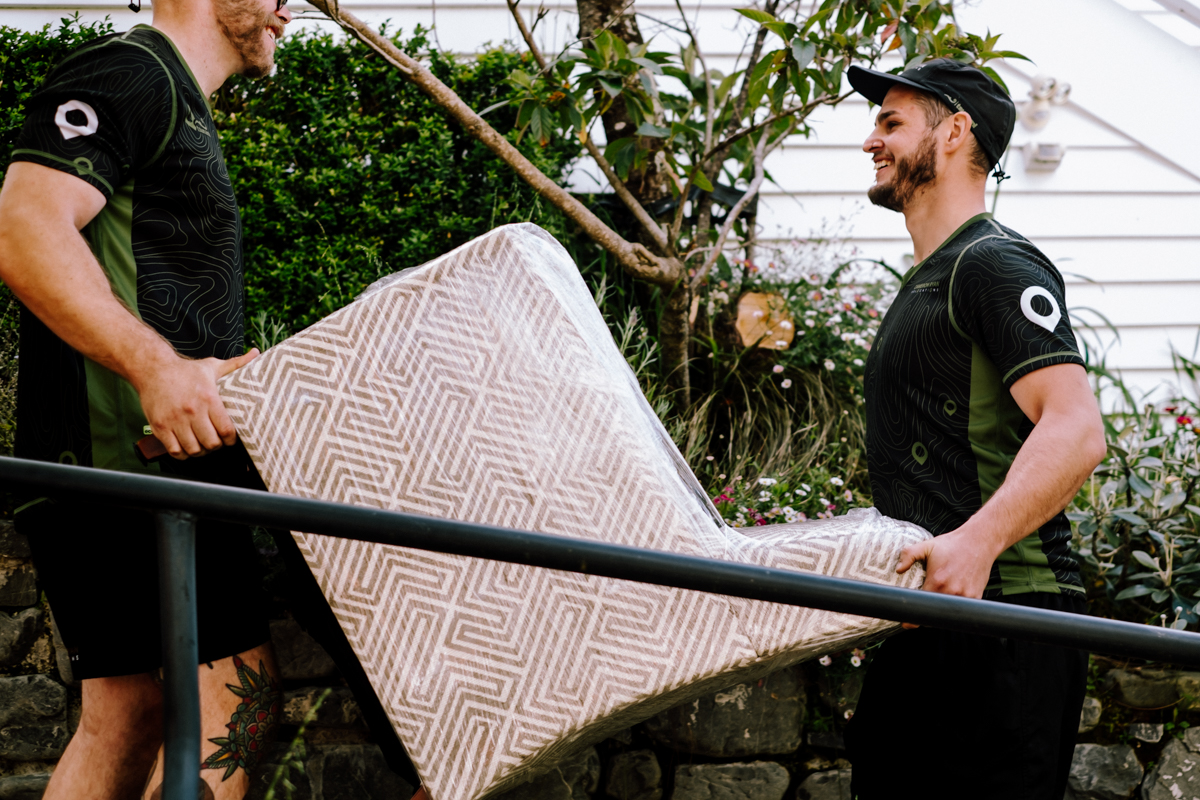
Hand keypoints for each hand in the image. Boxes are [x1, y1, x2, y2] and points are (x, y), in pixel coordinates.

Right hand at [135, 349, 259, 459]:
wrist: (153, 369)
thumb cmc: (186, 371)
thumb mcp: (212, 366)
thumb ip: (236, 364)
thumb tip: (256, 353)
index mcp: (209, 398)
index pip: (226, 430)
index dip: (231, 439)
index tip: (230, 438)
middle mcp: (192, 411)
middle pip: (211, 443)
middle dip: (216, 446)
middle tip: (216, 441)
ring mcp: (174, 420)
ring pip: (193, 450)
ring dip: (200, 451)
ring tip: (202, 444)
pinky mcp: (159, 427)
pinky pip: (174, 451)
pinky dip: (182, 454)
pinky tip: (186, 446)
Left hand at [895, 529, 995, 628]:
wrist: (979, 542)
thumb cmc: (952, 544)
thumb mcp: (927, 546)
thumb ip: (909, 555)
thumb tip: (898, 569)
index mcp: (937, 581)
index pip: (922, 607)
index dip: (913, 618)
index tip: (906, 623)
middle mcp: (952, 591)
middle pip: (935, 614)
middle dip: (926, 616)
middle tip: (921, 610)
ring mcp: (965, 596)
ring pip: (948, 614)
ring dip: (940, 613)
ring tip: (935, 604)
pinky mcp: (976, 597)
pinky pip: (962, 609)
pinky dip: (954, 607)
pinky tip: (950, 598)